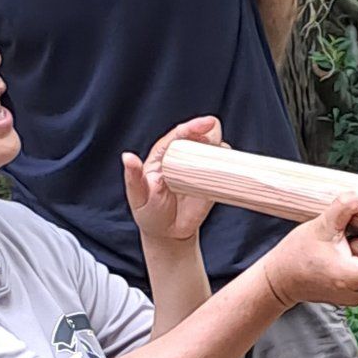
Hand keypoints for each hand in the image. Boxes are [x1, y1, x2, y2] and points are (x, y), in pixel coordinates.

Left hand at [122, 115, 223, 246]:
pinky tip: (230, 168)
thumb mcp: (138, 196)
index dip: (193, 127)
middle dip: (209, 133)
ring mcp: (199, 169)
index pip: (178, 135)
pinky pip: (224, 170)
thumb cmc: (149, 212)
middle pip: (200, 136)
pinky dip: (229, 166)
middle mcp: (183, 157)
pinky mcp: (212, 183)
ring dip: (220, 149)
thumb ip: (133, 176)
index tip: (206, 124)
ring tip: (220, 157)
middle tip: (214, 140)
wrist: (167, 234)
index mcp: (163, 155)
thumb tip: (127, 157)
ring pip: (214, 150)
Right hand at [263, 190, 357, 308]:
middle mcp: (355, 292)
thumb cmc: (295, 257)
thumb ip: (346, 206)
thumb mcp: (321, 225)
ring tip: (347, 250)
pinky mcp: (352, 296)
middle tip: (356, 240)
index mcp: (349, 277)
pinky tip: (346, 257)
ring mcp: (355, 297)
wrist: (280, 279)